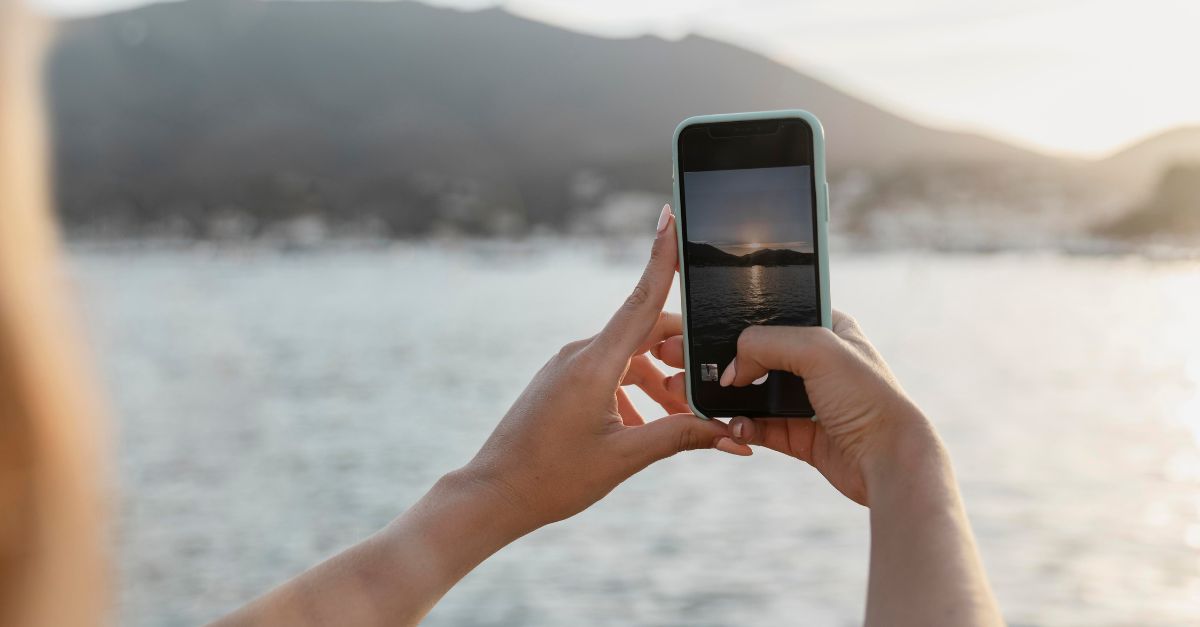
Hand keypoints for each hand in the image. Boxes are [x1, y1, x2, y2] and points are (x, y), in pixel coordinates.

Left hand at [455, 204, 734, 530]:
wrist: (493, 495)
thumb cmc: (552, 478)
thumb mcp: (625, 458)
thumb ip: (680, 436)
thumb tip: (733, 433)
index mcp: (595, 363)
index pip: (642, 299)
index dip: (661, 256)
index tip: (670, 214)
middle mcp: (580, 354)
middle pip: (647, 331)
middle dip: (682, 353)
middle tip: (711, 383)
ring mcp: (568, 366)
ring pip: (630, 356)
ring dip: (659, 380)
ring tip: (678, 418)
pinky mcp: (561, 382)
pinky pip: (609, 371)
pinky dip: (635, 391)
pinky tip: (643, 427)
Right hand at [695, 312, 938, 505]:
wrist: (888, 460)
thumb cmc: (866, 397)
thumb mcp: (815, 348)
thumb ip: (764, 343)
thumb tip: (731, 369)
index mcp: (829, 329)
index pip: (775, 314)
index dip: (739, 319)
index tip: (700, 324)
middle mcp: (819, 362)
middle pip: (758, 355)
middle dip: (721, 361)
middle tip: (682, 361)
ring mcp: (809, 400)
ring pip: (753, 393)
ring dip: (726, 397)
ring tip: (695, 397)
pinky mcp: (802, 434)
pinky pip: (760, 427)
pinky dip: (743, 427)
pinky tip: (733, 427)